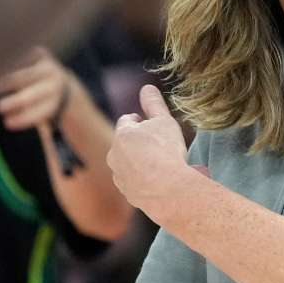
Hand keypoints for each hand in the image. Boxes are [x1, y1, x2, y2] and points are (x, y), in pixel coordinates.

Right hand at [0, 47, 72, 131]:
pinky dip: (6, 62)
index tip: (8, 124)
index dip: (25, 119)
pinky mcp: (40, 53)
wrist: (60, 82)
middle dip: (17, 101)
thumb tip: (5, 129)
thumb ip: (21, 116)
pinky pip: (21, 57)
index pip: (41, 113)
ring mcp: (48, 66)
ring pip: (26, 74)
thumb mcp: (36, 114)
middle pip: (33, 93)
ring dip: (7, 80)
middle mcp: (54, 83)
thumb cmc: (39, 104)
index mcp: (56, 102)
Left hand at [107, 85, 194, 219]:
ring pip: (129, 165)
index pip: (127, 121)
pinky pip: (135, 183)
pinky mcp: (128, 195)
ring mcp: (120, 177)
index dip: (140, 121)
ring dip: (141, 163)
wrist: (168, 190)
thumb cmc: (166, 152)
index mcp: (122, 135)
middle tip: (159, 145)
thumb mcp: (165, 121)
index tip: (150, 124)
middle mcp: (115, 156)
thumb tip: (147, 87)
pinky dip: (145, 181)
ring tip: (163, 165)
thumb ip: (154, 104)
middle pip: (126, 144)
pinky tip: (162, 181)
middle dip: (139, 143)